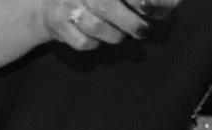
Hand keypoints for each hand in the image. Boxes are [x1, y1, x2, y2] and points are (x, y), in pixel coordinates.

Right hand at [42, 0, 161, 49]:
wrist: (46, 6)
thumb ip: (130, 0)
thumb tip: (165, 6)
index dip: (136, 0)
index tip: (149, 8)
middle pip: (106, 5)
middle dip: (130, 22)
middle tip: (144, 31)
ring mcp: (65, 6)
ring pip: (96, 27)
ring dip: (115, 35)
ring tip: (123, 36)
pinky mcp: (57, 25)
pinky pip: (83, 42)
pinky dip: (96, 44)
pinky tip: (100, 39)